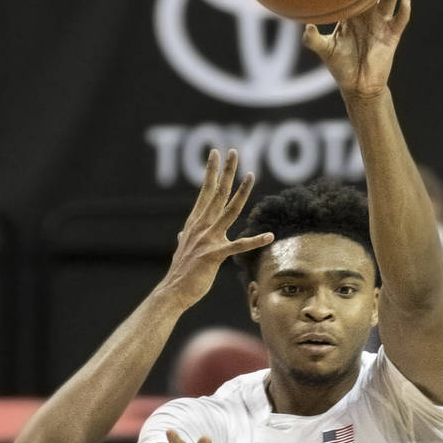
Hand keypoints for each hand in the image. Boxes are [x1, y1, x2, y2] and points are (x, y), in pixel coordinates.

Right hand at [163, 149, 273, 310]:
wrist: (173, 291)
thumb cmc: (180, 273)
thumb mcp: (181, 250)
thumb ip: (183, 239)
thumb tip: (180, 234)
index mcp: (194, 223)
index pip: (205, 192)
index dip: (211, 172)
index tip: (216, 154)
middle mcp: (200, 226)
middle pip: (216, 193)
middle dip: (225, 171)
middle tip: (233, 151)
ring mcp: (207, 239)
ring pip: (228, 211)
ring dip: (241, 193)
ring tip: (251, 175)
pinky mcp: (214, 255)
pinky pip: (238, 246)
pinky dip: (254, 241)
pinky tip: (269, 236)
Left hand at [302, 0, 410, 99]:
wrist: (357, 85)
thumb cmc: (341, 65)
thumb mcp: (326, 50)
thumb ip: (314, 39)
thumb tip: (306, 28)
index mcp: (352, 15)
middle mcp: (368, 15)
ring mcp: (382, 24)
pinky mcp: (392, 35)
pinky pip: (400, 21)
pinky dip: (403, 12)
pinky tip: (405, 2)